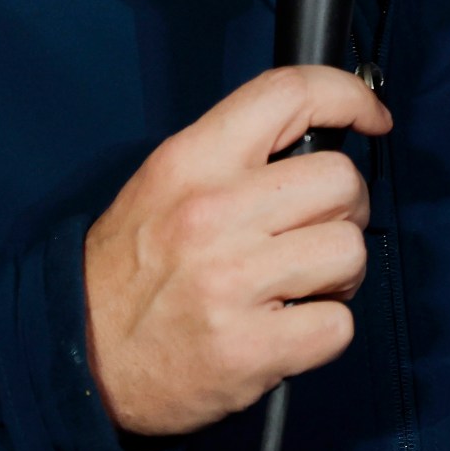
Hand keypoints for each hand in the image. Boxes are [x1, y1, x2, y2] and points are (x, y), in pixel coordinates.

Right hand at [81, 65, 391, 435]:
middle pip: (341, 180)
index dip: (348, 96)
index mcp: (192, 161)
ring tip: (300, 284)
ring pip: (349, 251)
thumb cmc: (128, 272)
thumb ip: (234, 155)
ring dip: (338, 273)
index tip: (370, 117)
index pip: (289, 93)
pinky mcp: (248, 349)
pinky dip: (325, 329)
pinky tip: (288, 327)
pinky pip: (338, 325)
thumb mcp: (164, 184)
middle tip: (314, 232)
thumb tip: (317, 138)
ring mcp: (231, 283)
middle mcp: (213, 214)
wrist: (80, 358)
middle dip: (345, 208)